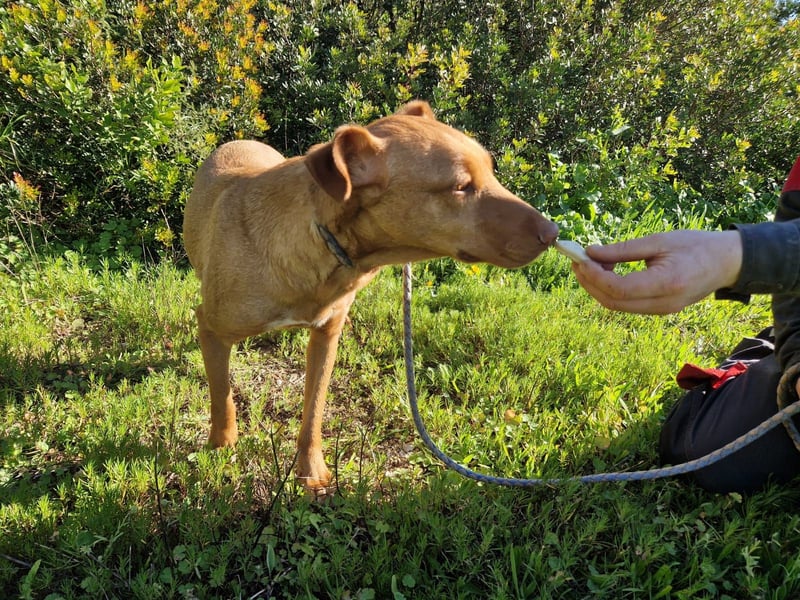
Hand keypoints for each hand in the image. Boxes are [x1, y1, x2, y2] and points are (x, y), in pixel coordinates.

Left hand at [572, 230, 742, 314]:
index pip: (619, 289)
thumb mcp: (660, 241)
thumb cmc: (696, 246)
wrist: (727, 263)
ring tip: (588, 264)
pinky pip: (627, 305)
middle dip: (589, 283)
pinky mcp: (659, 310)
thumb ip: (624, 250)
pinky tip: (605, 271)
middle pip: (613, 302)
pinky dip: (610, 290)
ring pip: (617, 306)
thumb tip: (591, 252)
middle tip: (576, 261)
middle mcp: (662, 304)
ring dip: (597, 287)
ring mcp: (661, 311)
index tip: (580, 258)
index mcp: (666, 284)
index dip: (594, 276)